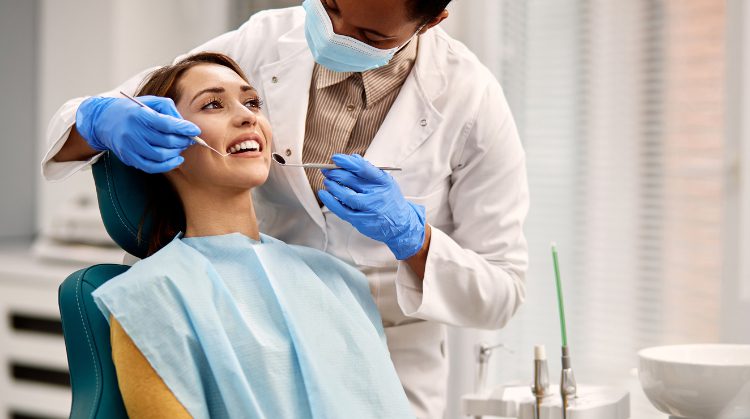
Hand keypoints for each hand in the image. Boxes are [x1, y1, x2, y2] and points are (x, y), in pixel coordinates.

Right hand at [76, 96, 200, 172]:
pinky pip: (151, 167)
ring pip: (160, 156)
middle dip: (182, 141)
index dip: (183, 128)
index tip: (195, 130)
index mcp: (139, 115)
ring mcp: (130, 147)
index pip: (166, 124)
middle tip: (189, 139)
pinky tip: (176, 160)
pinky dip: (167, 166)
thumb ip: (169, 109)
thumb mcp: (149, 102)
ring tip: (181, 147)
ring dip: (176, 153)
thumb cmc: (132, 110)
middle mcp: (133, 131)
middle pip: (166, 141)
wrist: (104, 120)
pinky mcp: (129, 158)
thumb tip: (185, 124)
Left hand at [318, 154, 425, 259]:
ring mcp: (368, 209)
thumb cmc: (389, 199)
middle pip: (351, 181)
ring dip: (332, 186)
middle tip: (327, 170)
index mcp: (383, 181)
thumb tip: (352, 158)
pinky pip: (342, 210)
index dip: (347, 162)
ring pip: (345, 195)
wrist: (401, 225)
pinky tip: (324, 194)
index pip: (363, 168)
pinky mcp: (361, 220)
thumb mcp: (385, 182)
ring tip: (327, 181)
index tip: (335, 158)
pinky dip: (330, 201)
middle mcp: (377, 195)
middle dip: (335, 173)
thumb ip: (369, 171)